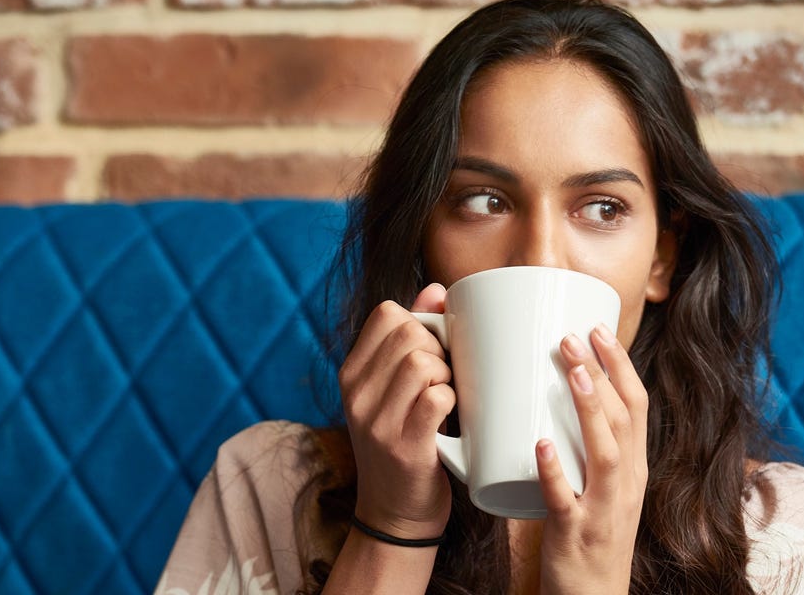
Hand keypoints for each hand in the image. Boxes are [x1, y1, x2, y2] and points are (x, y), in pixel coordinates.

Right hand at [338, 284, 454, 540]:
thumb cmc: (404, 443)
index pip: (387, 314)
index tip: (432, 350)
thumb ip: (411, 339)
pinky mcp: (403, 447)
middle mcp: (356, 394)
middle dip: (440, 348)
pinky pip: (436, 398)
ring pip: (422, 362)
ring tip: (448, 396)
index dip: (420, 322)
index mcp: (351, 373)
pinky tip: (451, 415)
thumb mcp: (394, 390)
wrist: (395, 515)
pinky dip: (452, 400)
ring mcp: (375, 421)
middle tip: (446, 378)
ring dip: (448, 374)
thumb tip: (437, 288)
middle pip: (409, 334)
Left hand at [536, 324, 647, 594]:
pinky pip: (565, 500)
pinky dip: (555, 471)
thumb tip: (555, 393)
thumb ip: (586, 445)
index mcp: (634, 468)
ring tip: (569, 372)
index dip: (620, 366)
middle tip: (573, 335)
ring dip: (589, 409)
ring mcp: (604, 510)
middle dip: (602, 373)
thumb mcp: (601, 485)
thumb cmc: (591, 534)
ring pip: (605, 453)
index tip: (597, 329)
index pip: (636, 407)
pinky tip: (540, 445)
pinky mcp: (576, 534)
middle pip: (624, 420)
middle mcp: (627, 485)